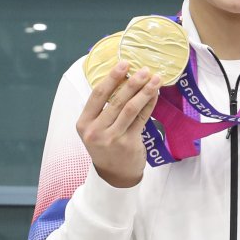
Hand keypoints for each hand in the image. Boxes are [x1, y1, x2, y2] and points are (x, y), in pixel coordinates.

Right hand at [76, 61, 160, 187]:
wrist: (114, 175)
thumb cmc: (106, 145)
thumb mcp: (96, 128)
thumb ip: (103, 108)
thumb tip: (123, 78)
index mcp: (84, 123)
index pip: (97, 95)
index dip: (111, 77)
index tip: (123, 64)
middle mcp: (95, 131)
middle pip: (115, 100)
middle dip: (132, 82)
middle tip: (144, 69)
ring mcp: (112, 138)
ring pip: (130, 109)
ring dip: (144, 91)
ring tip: (155, 79)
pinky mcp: (128, 143)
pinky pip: (141, 119)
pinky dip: (149, 105)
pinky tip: (155, 95)